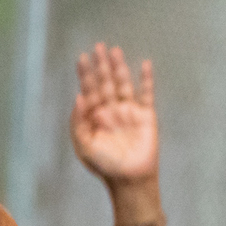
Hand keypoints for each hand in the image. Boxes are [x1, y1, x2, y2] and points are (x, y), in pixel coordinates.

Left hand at [70, 44, 158, 185]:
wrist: (130, 179)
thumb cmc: (104, 165)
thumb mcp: (83, 145)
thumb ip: (78, 121)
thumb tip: (79, 96)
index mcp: (94, 116)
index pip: (89, 89)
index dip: (86, 73)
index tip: (82, 57)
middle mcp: (111, 110)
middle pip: (105, 82)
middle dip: (101, 65)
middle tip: (98, 46)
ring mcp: (129, 112)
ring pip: (123, 84)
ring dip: (119, 67)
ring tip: (114, 50)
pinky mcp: (146, 116)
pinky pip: (146, 94)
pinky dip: (146, 79)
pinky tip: (145, 65)